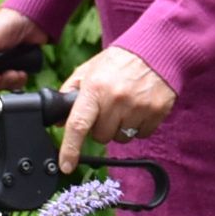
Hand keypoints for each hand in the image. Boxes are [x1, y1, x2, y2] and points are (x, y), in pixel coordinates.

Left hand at [56, 47, 176, 171]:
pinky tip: (140, 107)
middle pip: (101, 136)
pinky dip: (139, 126)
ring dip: (120, 127)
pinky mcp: (156, 112)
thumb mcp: (89, 69)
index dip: (70, 149)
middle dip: (101, 127)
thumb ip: (70, 92)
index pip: (78, 125)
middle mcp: (116, 99)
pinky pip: (141, 134)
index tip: (66, 166)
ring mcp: (138, 106)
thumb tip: (58, 119)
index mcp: (95, 88)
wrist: (156, 49)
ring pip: (121, 138)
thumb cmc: (119, 60)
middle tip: (108, 108)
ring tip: (125, 105)